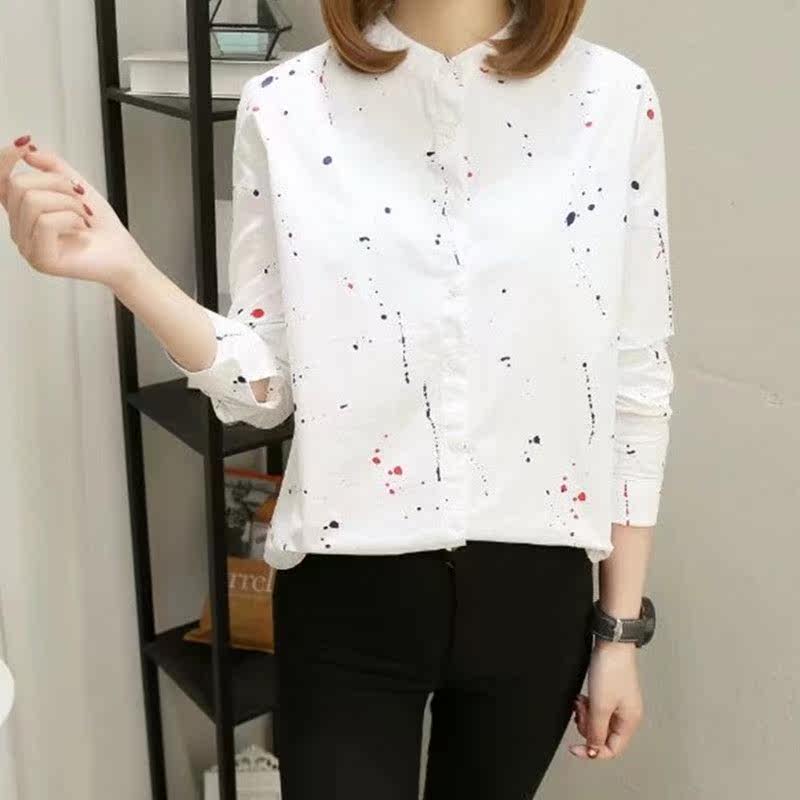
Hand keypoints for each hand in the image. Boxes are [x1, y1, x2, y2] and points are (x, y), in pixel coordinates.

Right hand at [1, 134, 148, 288]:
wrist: (124, 253)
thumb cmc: (102, 225)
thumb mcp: (77, 186)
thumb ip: (52, 166)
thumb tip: (28, 150)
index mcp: (24, 212)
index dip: (5, 160)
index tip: (24, 145)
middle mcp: (20, 230)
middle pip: (19, 185)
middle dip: (57, 183)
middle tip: (82, 199)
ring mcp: (28, 248)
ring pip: (32, 201)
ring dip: (69, 202)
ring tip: (84, 217)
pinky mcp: (41, 260)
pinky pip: (45, 222)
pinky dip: (71, 219)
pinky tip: (82, 230)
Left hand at [569, 639, 643, 760]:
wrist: (612, 644)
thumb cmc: (611, 669)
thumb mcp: (600, 706)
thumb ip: (596, 731)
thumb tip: (593, 751)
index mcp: (630, 721)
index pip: (612, 749)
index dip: (592, 751)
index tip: (574, 747)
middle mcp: (627, 714)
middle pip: (603, 735)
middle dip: (587, 726)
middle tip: (581, 712)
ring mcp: (619, 703)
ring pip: (598, 721)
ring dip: (586, 715)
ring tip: (581, 702)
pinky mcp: (610, 692)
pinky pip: (597, 708)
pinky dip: (587, 705)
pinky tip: (582, 698)